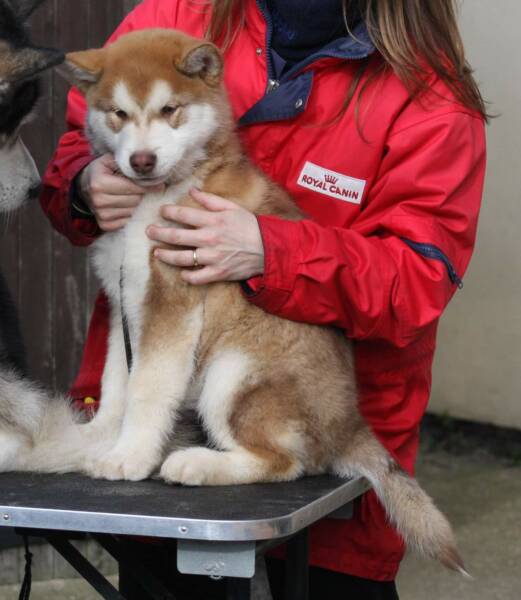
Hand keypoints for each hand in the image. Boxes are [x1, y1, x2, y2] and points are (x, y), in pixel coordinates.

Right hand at [79, 153, 160, 231]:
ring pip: (133, 211)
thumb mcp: (109, 161)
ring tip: (137, 197)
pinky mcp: (105, 225)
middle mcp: (99, 201)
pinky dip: (132, 214)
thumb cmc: (101, 172)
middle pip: (135, 200)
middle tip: (148, 190)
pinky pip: (128, 221)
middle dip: (144, 194)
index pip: (132, 187)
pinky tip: (129, 206)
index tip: (160, 185)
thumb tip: (152, 174)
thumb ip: (127, 165)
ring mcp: (101, 215)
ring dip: (139, 205)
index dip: (148, 186)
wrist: (84, 187)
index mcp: (99, 183)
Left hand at [146, 189, 264, 284]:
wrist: (268, 250)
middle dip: (158, 233)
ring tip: (156, 252)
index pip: (183, 215)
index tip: (161, 211)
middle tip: (149, 231)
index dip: (168, 212)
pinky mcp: (217, 273)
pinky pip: (196, 277)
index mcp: (212, 221)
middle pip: (175, 236)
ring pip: (181, 258)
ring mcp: (212, 258)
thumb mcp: (232, 208)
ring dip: (166, 255)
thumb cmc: (251, 226)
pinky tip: (181, 272)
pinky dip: (187, 276)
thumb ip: (210, 200)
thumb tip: (192, 191)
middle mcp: (209, 239)